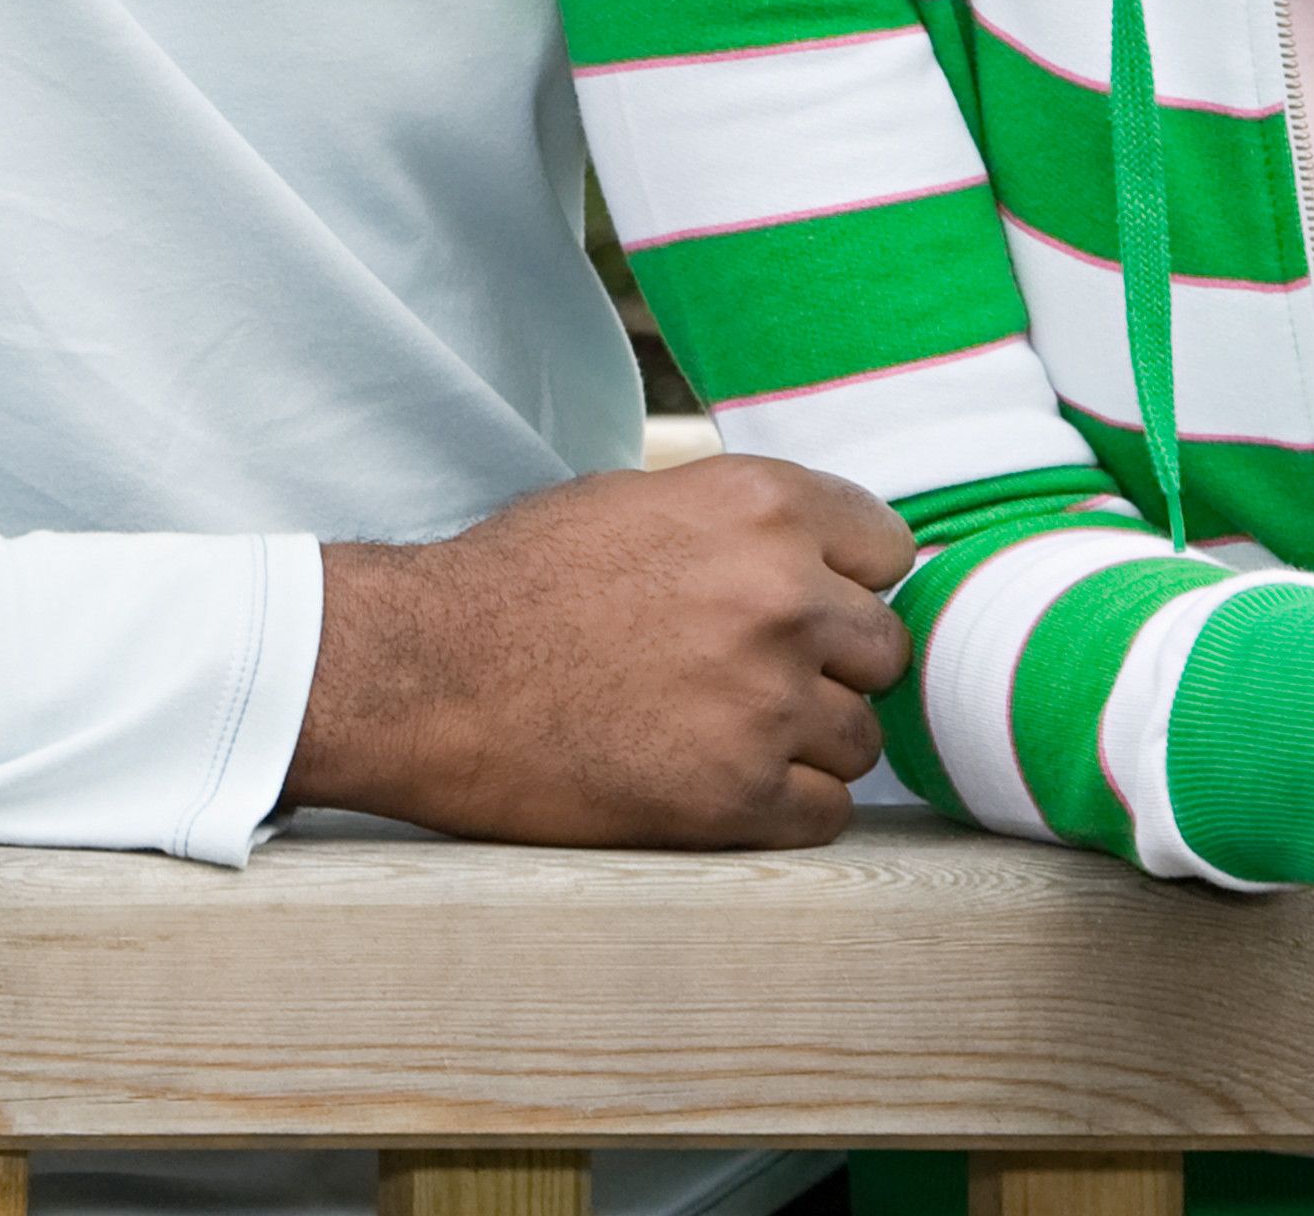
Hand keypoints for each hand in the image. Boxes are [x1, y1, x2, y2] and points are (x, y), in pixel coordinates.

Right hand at [286, 453, 916, 845]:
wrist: (423, 674)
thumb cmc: (514, 584)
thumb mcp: (634, 502)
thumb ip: (742, 526)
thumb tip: (828, 560)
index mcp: (758, 505)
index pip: (890, 549)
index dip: (846, 579)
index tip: (805, 603)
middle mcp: (781, 596)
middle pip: (884, 648)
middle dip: (829, 664)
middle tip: (748, 675)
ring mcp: (767, 701)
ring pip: (862, 737)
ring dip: (806, 741)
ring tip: (715, 729)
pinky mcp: (740, 796)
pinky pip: (826, 812)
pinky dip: (781, 806)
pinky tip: (712, 780)